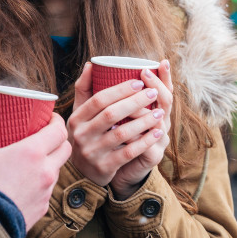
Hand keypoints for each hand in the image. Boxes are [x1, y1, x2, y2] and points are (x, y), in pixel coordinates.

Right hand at [0, 104, 71, 228]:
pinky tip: (27, 180)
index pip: (59, 130)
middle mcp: (45, 172)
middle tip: (45, 135)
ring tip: (34, 157)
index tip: (50, 117)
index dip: (57, 121)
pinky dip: (42, 181)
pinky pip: (48, 189)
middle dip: (59, 139)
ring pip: (58, 169)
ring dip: (51, 160)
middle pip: (65, 149)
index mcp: (32, 153)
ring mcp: (46, 192)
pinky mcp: (42, 208)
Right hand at [66, 62, 169, 194]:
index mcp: (76, 118)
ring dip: (144, 121)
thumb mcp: (79, 114)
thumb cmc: (86, 135)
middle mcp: (82, 135)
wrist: (81, 173)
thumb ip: (83, 90)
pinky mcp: (104, 167)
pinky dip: (144, 142)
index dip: (120, 89)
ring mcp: (92, 152)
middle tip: (153, 92)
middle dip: (135, 102)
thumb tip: (91, 64)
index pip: (99, 99)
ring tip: (160, 111)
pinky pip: (128, 153)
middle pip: (111, 114)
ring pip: (122, 133)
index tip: (140, 81)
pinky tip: (157, 132)